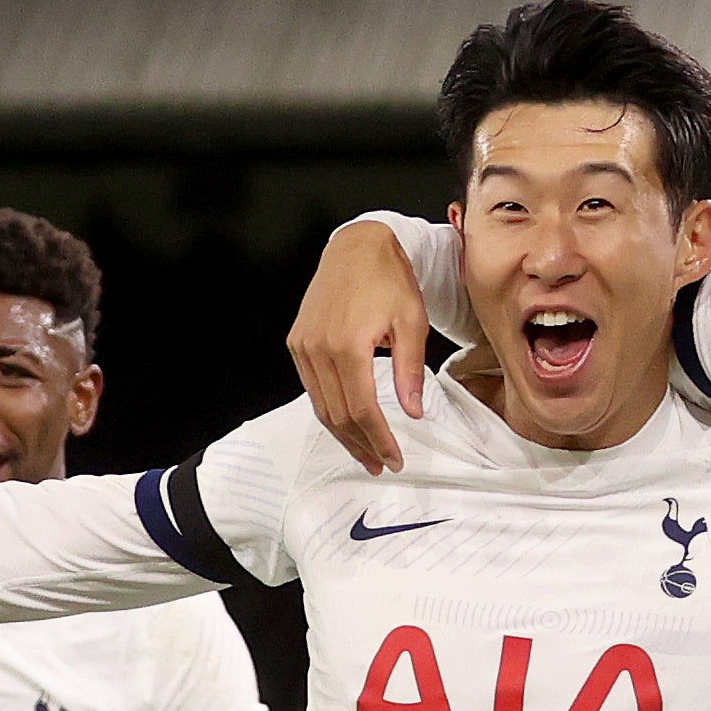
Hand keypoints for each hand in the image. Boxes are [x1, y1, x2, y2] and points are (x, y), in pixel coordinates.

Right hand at [287, 222, 425, 474]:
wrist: (358, 246)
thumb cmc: (389, 279)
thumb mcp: (412, 322)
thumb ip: (411, 370)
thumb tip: (412, 412)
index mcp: (348, 344)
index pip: (362, 409)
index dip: (379, 439)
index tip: (394, 458)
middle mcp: (318, 348)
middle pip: (338, 415)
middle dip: (361, 445)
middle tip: (380, 464)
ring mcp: (303, 346)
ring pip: (321, 406)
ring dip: (343, 434)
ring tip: (365, 453)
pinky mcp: (298, 342)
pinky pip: (312, 388)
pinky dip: (330, 410)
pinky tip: (347, 422)